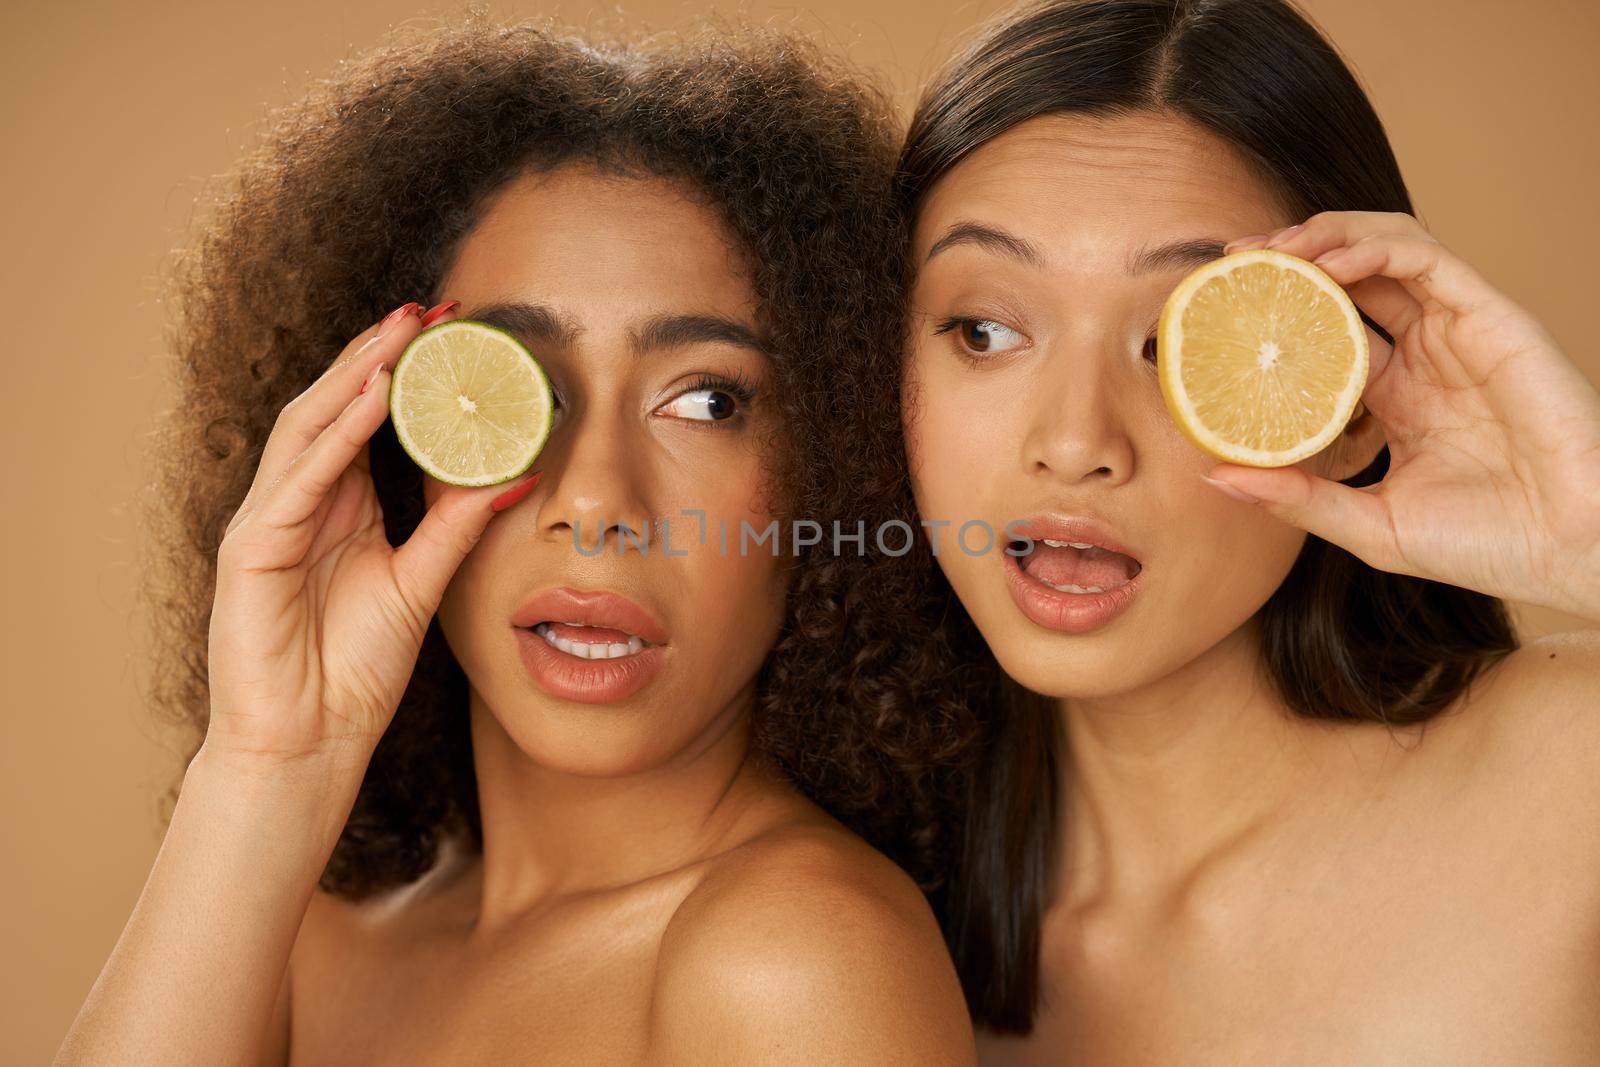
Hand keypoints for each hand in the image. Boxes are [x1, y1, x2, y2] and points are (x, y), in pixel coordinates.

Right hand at [206, 300, 525, 767]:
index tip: (455, 332)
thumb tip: (515, 477)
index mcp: (338, 505)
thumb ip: (456, 528)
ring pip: (310, 427)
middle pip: (336, 406)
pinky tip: (371, 400)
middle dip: (380, 354)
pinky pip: (297, 480)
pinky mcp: (251, 549)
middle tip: (430, 307)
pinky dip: (336, 436)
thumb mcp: (420, 584)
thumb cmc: (351, 671)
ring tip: (402, 332)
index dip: (406, 373)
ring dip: (355, 375)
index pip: (368, 420)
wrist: (306, 745)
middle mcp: (300, 501)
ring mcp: (269, 520)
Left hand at [1209, 212, 1599, 619]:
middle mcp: (1427, 355)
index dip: (1278, 310)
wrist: (1572, 552)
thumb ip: (1298, 498)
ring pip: (1389, 250)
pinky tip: (1328, 265)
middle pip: (1352, 277)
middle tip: (1234, 261)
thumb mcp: (1370, 526)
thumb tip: (1216, 476)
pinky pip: (1429, 262)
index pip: (1328, 329)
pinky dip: (1375, 251)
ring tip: (1274, 251)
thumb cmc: (1488, 545)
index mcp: (1398, 395)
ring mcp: (1461, 333)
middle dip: (1292, 256)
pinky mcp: (1494, 320)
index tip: (1221, 307)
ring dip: (1328, 237)